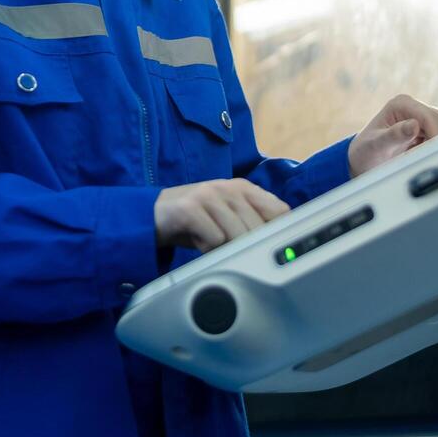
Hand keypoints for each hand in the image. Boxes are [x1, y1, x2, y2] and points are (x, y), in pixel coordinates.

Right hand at [154, 178, 290, 252]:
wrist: (156, 214)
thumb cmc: (198, 220)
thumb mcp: (229, 216)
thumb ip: (254, 222)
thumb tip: (281, 242)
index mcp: (244, 188)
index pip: (279, 210)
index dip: (280, 232)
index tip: (273, 248)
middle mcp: (229, 188)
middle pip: (259, 228)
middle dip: (249, 246)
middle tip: (231, 249)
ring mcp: (208, 195)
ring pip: (237, 234)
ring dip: (225, 248)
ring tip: (210, 242)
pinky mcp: (189, 208)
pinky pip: (214, 239)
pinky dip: (206, 248)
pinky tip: (197, 240)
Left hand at [348, 94, 437, 178]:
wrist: (362, 160)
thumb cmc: (365, 151)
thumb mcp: (376, 144)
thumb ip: (394, 135)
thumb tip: (414, 126)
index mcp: (400, 104)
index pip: (428, 116)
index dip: (437, 133)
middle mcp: (413, 107)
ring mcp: (421, 118)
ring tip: (429, 160)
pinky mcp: (427, 130)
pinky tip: (429, 159)